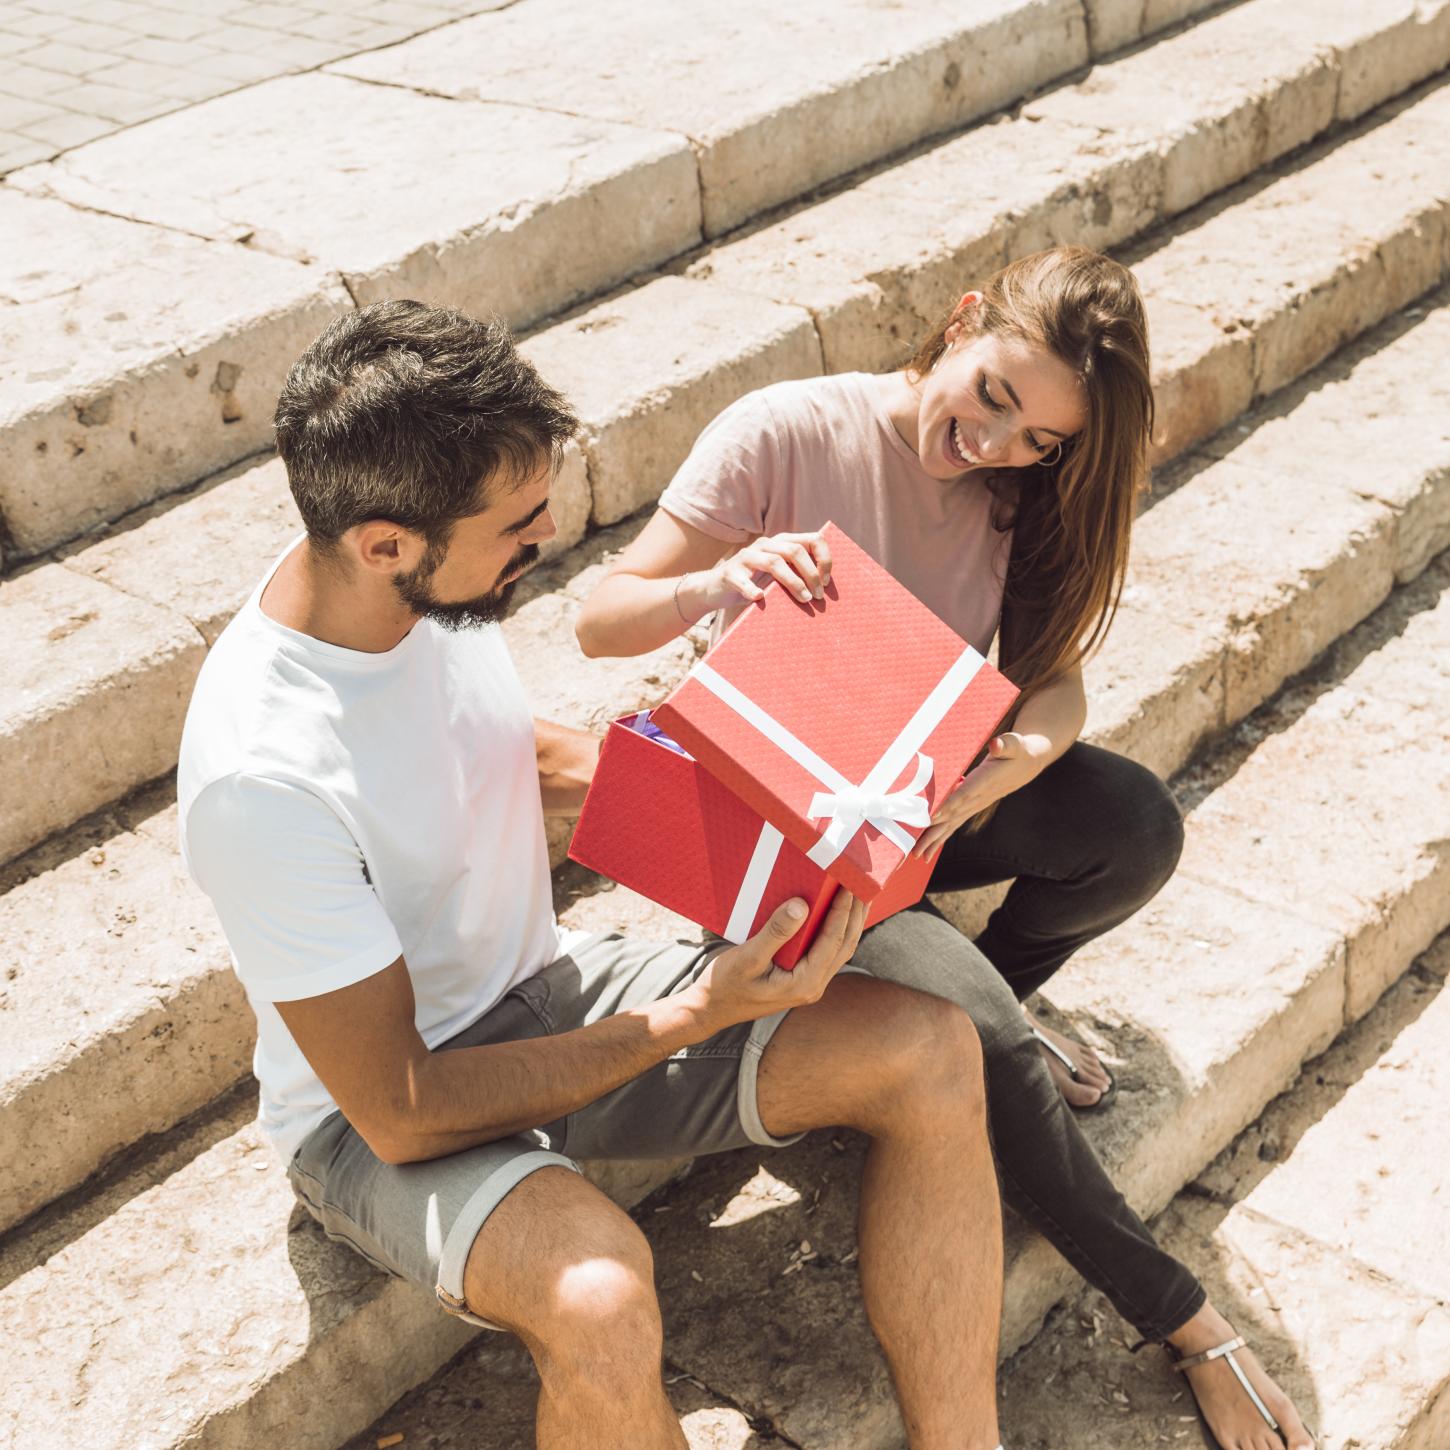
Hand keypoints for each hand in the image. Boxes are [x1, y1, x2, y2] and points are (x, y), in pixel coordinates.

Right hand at [683, 531, 832, 614]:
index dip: (824, 559)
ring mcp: (746, 558)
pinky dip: (752, 590)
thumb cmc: (753, 584)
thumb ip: (797, 573)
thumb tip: (826, 588)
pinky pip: (743, 581)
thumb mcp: (778, 576)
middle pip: (794, 551)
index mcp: (781, 543)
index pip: (812, 539)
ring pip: (774, 563)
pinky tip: (760, 598)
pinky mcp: (730, 573)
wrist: (714, 590)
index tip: (827, 581)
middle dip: (811, 574)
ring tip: (804, 600)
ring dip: (793, 583)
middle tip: (818, 596)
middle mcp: (764, 545)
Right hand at [686, 887, 866, 1033]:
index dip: (843, 911)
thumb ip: (776, 932)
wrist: (711, 1009)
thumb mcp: (748, 957)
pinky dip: (836, 930)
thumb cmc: (725, 984)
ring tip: (860, 894)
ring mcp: (810, 985)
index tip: (850, 884)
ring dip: (850, 922)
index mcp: (804, 984)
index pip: (832, 941)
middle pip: (845, 945)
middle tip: (864, 883)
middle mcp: (813, 987)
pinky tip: (837, 914)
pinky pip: (828, 951)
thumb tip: (802, 905)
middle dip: (855, 914)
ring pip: (840, 949)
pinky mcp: (803, 979)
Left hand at [911, 732, 1044, 860]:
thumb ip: (1004, 745)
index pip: (965, 795)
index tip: (931, 818)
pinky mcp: (973, 806)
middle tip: (916, 849)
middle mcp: (980, 797)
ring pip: (953, 824)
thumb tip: (996, 745)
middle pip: (954, 817)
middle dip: (934, 832)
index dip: (949, 806)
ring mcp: (976, 804)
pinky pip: (955, 822)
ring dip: (935, 840)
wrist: (1027, 764)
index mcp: (986, 781)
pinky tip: (930, 848)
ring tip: (919, 856)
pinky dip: (942, 835)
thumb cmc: (1017, 751)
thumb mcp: (1014, 743)